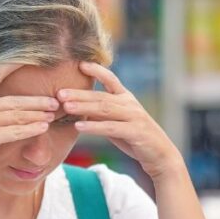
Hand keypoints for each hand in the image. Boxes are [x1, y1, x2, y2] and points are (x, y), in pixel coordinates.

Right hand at [0, 63, 58, 177]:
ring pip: (17, 116)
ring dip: (38, 115)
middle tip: (55, 99)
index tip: (31, 58)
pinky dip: (30, 130)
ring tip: (53, 114)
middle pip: (15, 101)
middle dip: (37, 101)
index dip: (13, 65)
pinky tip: (43, 128)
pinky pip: (15, 132)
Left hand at [60, 61, 181, 179]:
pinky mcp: (135, 132)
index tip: (80, 64)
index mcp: (126, 98)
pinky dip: (94, 126)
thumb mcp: (117, 123)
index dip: (97, 70)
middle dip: (79, 94)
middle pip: (101, 96)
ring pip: (105, 109)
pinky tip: (78, 126)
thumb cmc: (135, 138)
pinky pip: (111, 128)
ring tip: (65, 106)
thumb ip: (102, 114)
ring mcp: (134, 117)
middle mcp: (130, 104)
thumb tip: (79, 108)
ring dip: (84, 107)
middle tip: (59, 93)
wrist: (160, 155)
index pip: (111, 79)